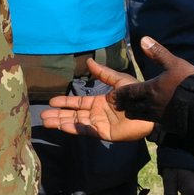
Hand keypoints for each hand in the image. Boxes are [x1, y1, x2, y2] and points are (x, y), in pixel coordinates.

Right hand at [39, 59, 155, 140]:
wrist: (152, 109)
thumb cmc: (138, 94)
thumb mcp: (118, 81)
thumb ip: (103, 73)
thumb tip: (89, 61)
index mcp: (100, 102)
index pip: (78, 103)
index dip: (65, 102)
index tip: (51, 101)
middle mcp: (97, 114)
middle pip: (73, 114)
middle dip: (58, 114)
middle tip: (42, 115)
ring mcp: (100, 124)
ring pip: (77, 123)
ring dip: (61, 122)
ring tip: (46, 122)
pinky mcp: (106, 133)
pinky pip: (88, 131)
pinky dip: (76, 128)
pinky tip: (64, 126)